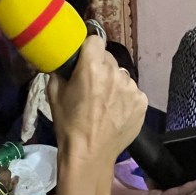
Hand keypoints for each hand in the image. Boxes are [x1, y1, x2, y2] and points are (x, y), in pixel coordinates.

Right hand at [47, 37, 147, 168]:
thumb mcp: (53, 94)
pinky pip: (132, 92)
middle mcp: (115, 73)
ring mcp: (132, 88)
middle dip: (100, 67)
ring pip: (121, 75)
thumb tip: (64, 62)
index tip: (84, 59)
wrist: (90, 154)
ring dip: (114, 83)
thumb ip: (60, 71)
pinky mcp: (142, 102)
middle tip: (92, 86)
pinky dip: (125, 98)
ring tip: (105, 103)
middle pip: (108, 58)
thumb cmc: (68, 125)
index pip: (95, 40)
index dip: (88, 49)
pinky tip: (115, 112)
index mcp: (92, 67)